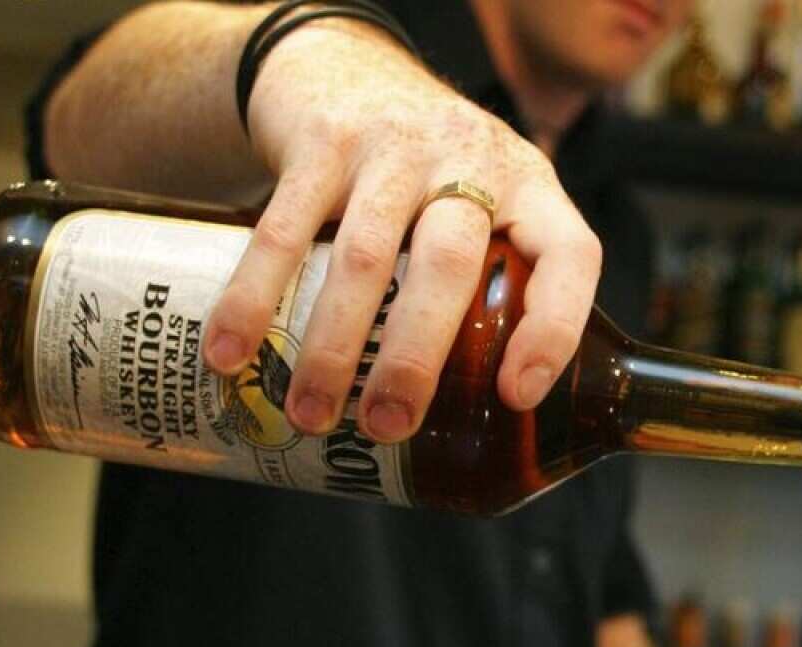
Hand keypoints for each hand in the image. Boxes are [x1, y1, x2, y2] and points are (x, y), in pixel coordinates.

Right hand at [202, 20, 601, 443]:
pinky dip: (255, 297)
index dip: (553, 328)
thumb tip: (476, 412)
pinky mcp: (322, 142)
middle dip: (416, 357)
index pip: (569, 255)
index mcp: (529, 186)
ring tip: (310, 414)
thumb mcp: (487, 201)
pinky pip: (284, 229)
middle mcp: (469, 159)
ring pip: (368, 255)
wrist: (346, 65)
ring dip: (333, 345)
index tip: (514, 396)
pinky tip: (232, 352)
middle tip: (386, 426)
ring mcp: (394, 147)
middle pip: (451, 264)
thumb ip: (491, 278)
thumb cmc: (429, 169)